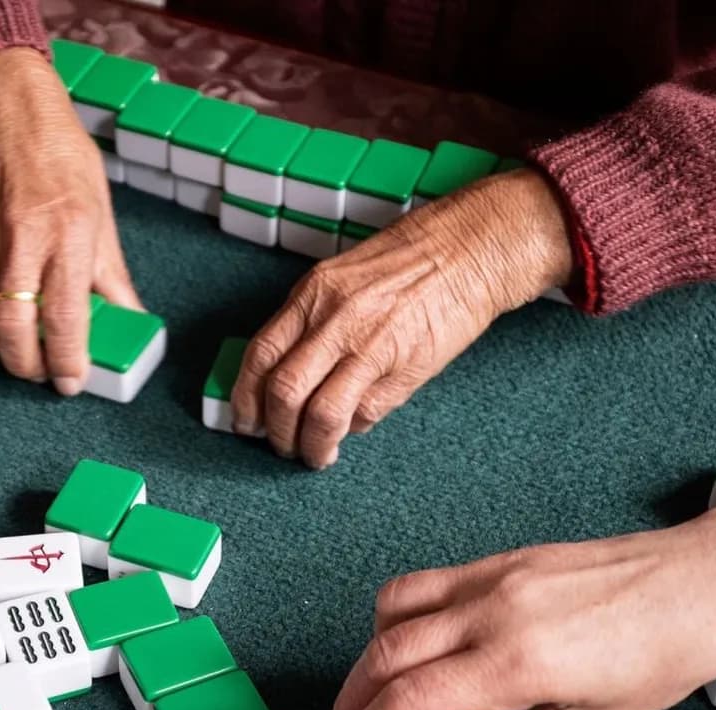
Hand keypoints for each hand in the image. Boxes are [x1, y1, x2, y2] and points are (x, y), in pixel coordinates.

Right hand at [0, 48, 140, 393]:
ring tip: (27, 340)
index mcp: (68, 235)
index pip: (64, 317)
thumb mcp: (102, 215)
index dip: (66, 360)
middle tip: (42, 372)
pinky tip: (8, 301)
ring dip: (5, 342)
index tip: (70, 382)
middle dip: (26, 366)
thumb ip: (111, 275)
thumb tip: (129, 318)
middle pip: (13, 331)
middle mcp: (23, 242)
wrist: (8, 117)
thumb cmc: (61, 159)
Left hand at [231, 168, 570, 467]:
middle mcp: (335, 319)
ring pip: (322, 415)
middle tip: (280, 445)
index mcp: (313, 294)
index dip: (245, 399)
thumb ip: (310, 324)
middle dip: (276, 432)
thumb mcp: (341, 279)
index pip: (260, 356)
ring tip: (317, 454)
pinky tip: (358, 425)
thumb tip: (283, 379)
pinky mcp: (405, 368)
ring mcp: (371, 346)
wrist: (470, 249)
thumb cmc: (408, 262)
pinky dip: (356, 428)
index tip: (246, 422)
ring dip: (313, 446)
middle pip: (283, 393)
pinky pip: (367, 414)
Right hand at [326, 492, 715, 709]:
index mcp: (518, 659)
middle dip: (350, 709)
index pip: (410, 703)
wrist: (712, 576)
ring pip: (391, 613)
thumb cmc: (669, 652)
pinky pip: (424, 587)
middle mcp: (493, 610)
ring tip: (370, 705)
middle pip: (383, 657)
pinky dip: (398, 623)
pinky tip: (413, 656)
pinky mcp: (501, 562)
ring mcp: (493, 578)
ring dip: (367, 662)